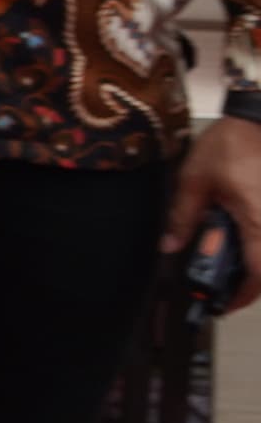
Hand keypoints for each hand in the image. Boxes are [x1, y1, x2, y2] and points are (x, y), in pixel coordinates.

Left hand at [163, 120, 260, 313]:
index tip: (223, 304)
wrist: (256, 117)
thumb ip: (183, 216)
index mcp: (259, 223)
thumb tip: (170, 245)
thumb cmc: (231, 143)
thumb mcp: (195, 180)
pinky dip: (257, 244)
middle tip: (223, 288)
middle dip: (248, 283)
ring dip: (254, 264)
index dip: (242, 295)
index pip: (258, 274)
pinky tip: (237, 239)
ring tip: (227, 266)